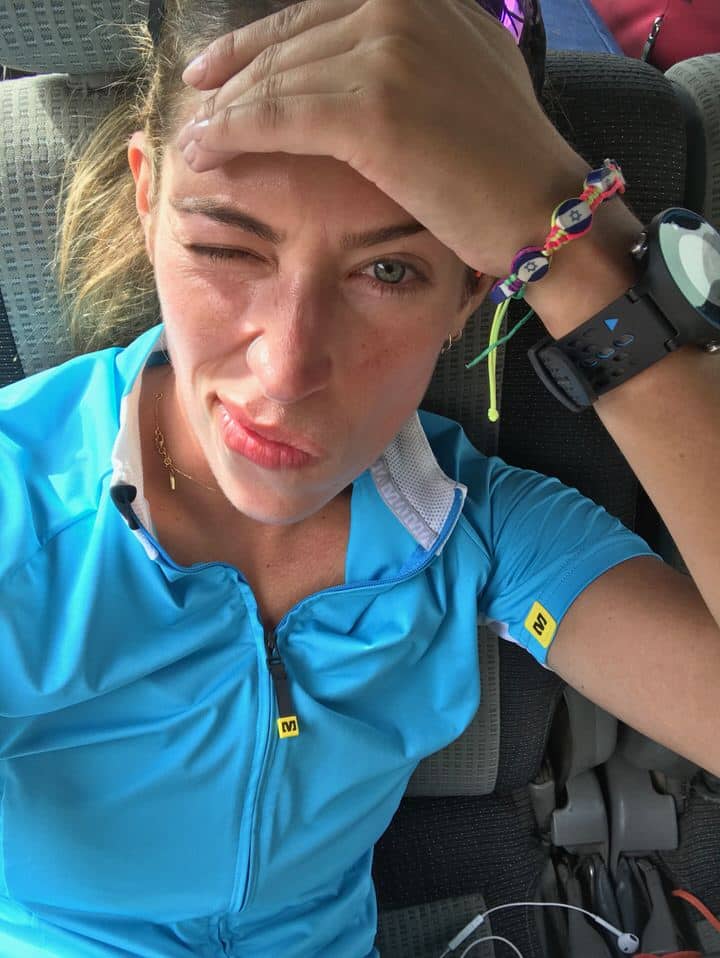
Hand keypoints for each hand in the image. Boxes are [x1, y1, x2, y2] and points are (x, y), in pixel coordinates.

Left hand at [177, 0, 587, 279]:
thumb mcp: (467, 77)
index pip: (318, 16)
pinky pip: (279, 115)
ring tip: (196, 140)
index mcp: (423, 0)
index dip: (263, 44)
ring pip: (278, 78)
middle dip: (236, 76)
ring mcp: (388, 51)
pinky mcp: (372, 106)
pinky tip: (205, 149)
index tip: (223, 72)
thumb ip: (417, 55)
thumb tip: (367, 64)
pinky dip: (234, 133)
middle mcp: (403, 8)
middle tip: (199, 105)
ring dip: (225, 112)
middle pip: (291, 40)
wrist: (544, 206)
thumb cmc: (507, 165)